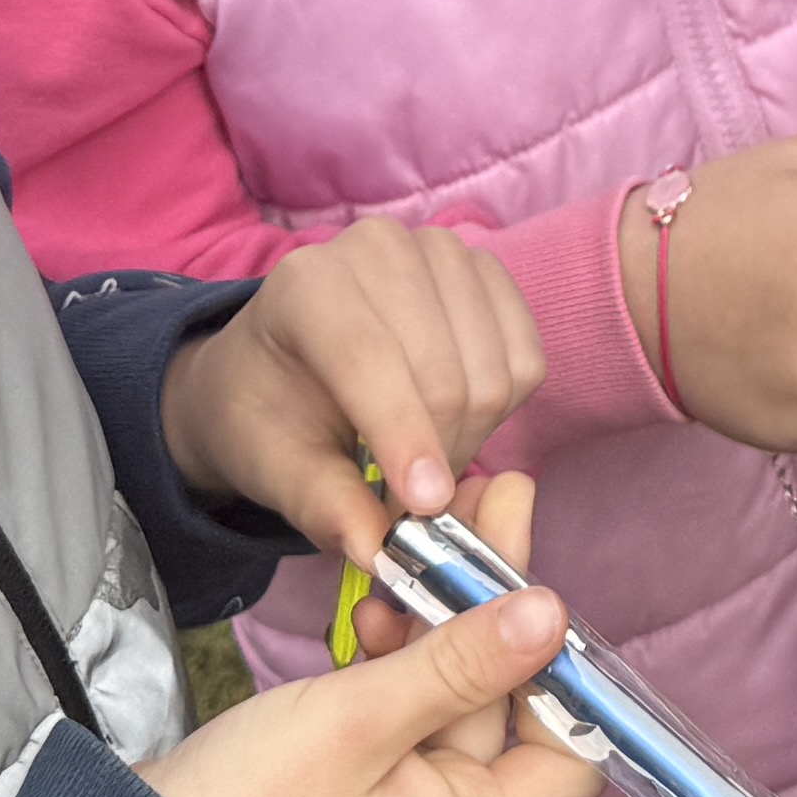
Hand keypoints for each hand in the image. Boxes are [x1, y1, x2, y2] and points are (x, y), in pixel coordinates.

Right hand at [138, 466, 599, 796]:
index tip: (544, 590)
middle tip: (490, 502)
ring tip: (428, 534)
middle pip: (506, 709)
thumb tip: (550, 615)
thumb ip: (458, 663)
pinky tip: (379, 605)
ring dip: (443, 620)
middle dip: (497, 609)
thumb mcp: (356, 720)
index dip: (571, 673)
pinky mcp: (357, 788)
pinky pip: (403, 714)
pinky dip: (398, 657)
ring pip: (450, 699)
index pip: (573, 758)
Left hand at [166, 218, 547, 566]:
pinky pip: (527, 358)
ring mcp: (441, 252)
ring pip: (495, 372)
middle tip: (411, 507)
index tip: (425, 506)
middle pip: (444, 372)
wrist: (280, 366)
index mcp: (307, 283)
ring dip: (471, 438)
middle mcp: (379, 248)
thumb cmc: (269, 414)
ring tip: (424, 461)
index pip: (367, 356)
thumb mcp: (272, 467)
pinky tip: (455, 419)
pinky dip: (504, 410)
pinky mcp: (487, 274)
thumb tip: (377, 548)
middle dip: (437, 455)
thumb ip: (322, 504)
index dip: (402, 434)